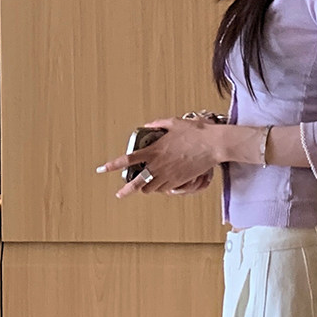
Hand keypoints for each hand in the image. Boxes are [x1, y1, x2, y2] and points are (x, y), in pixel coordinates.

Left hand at [95, 116, 219, 198]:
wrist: (214, 145)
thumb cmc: (196, 132)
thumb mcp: (174, 123)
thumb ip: (158, 124)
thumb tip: (149, 125)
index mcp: (154, 150)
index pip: (129, 159)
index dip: (113, 165)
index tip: (102, 169)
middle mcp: (159, 165)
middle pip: (137, 183)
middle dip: (126, 190)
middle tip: (119, 194)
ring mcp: (169, 175)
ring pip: (151, 188)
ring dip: (145, 188)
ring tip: (142, 188)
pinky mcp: (179, 182)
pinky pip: (165, 190)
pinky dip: (160, 188)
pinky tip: (161, 185)